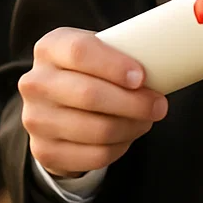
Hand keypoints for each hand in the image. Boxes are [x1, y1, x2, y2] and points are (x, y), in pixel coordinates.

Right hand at [19, 28, 168, 177]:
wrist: (56, 102)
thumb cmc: (89, 68)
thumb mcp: (98, 48)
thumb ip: (121, 48)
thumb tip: (167, 58)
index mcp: (50, 47)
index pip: (80, 52)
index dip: (113, 65)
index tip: (142, 77)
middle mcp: (35, 82)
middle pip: (89, 95)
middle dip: (133, 102)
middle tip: (159, 105)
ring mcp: (35, 119)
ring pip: (95, 129)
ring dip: (130, 126)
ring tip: (147, 119)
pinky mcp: (44, 151)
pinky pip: (92, 155)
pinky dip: (119, 147)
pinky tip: (128, 135)